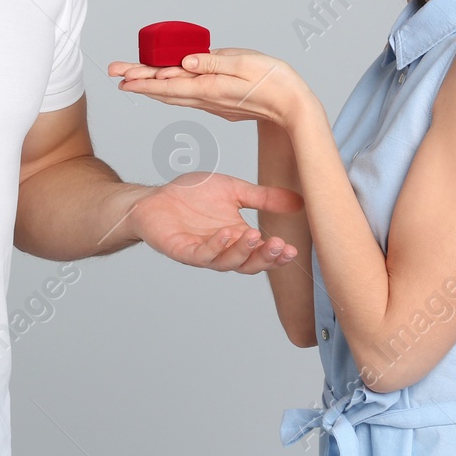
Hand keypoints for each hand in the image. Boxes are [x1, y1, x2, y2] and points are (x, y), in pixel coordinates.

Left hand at [108, 47, 313, 125]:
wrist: (294, 108)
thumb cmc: (275, 82)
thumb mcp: (246, 64)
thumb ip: (214, 62)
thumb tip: (185, 61)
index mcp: (210, 88)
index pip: (168, 85)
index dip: (143, 82)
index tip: (121, 79)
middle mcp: (207, 98)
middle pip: (165, 90)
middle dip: (138, 81)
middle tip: (113, 74)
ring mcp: (212, 102)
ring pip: (174, 94)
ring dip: (150, 86)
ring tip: (129, 79)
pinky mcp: (219, 102)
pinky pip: (187, 95)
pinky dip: (169, 89)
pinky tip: (163, 85)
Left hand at [122, 171, 303, 273]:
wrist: (155, 198)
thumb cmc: (192, 196)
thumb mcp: (234, 191)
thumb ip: (263, 198)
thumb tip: (299, 201)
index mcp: (238, 239)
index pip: (262, 254)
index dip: (277, 255)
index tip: (292, 248)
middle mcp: (223, 250)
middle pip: (249, 264)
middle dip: (265, 257)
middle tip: (278, 245)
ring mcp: (203, 253)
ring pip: (227, 262)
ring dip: (242, 251)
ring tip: (254, 235)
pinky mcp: (183, 251)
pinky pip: (202, 254)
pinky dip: (215, 245)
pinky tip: (226, 233)